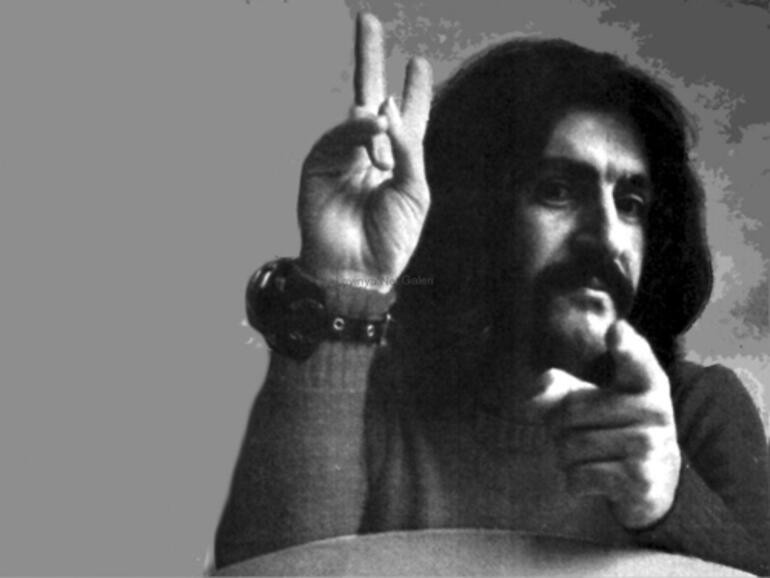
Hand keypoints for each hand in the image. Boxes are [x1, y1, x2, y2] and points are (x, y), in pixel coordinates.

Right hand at [297, 13, 432, 291]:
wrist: (357, 273)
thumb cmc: (391, 240)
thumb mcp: (415, 191)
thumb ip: (407, 147)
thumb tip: (384, 106)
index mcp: (398, 163)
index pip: (407, 120)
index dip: (413, 92)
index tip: (417, 63)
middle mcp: (370, 154)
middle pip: (370, 98)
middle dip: (369, 59)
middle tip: (367, 19)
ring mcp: (342, 158)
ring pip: (355, 116)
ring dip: (373, 119)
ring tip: (382, 137)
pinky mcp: (318, 166)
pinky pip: (337, 137)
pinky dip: (356, 130)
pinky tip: (371, 126)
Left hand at [531, 321, 681, 528]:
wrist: (650, 482)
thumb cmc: (608, 427)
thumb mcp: (588, 400)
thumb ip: (557, 387)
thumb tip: (542, 383)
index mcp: (646, 381)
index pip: (636, 359)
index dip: (626, 345)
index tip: (616, 331)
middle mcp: (655, 410)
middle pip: (570, 410)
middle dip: (556, 426)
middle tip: (571, 434)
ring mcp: (650, 446)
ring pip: (571, 446)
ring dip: (564, 456)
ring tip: (585, 457)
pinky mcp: (641, 480)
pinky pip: (579, 476)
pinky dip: (574, 481)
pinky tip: (593, 478)